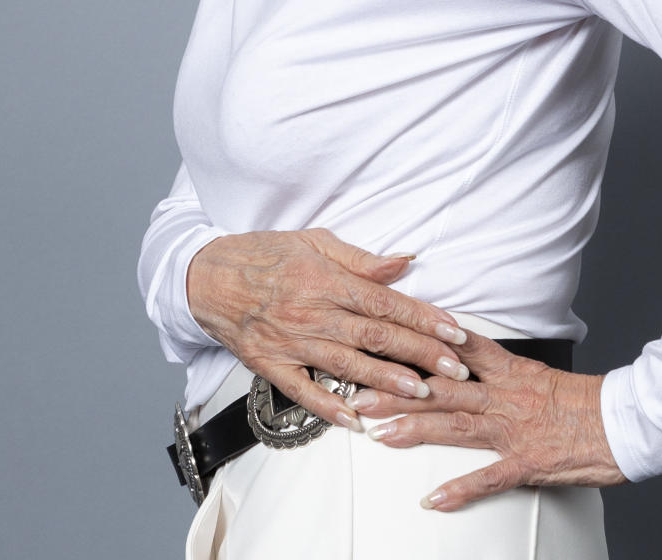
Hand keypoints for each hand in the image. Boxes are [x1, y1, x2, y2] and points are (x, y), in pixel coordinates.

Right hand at [186, 229, 469, 429]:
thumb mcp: (315, 242)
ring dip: (386, 381)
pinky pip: (304, 391)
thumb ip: (361, 258)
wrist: (208, 275)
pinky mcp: (270, 365)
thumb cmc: (264, 253)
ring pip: (348, 366)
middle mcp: (313, 312)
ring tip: (420, 393)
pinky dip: (330, 408)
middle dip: (419, 354)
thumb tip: (403, 262)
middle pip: (375, 336)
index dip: (423, 318)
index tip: (454, 332)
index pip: (385, 302)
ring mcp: (292, 342)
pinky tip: (356, 420)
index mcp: (327, 279)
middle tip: (453, 368)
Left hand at [348, 330, 626, 508]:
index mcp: (513, 370)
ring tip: (381, 434)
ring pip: (457, 426)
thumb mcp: (545, 376)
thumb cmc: (591, 402)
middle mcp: (508, 394)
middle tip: (360, 392)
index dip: (421, 343)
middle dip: (400, 391)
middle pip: (444, 389)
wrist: (630, 421)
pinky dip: (462, 489)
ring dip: (416, 430)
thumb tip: (475, 369)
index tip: (386, 338)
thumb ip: (508, 374)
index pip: (460, 349)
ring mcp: (517, 428)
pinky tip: (435, 498)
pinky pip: (490, 476)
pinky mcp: (530, 462)